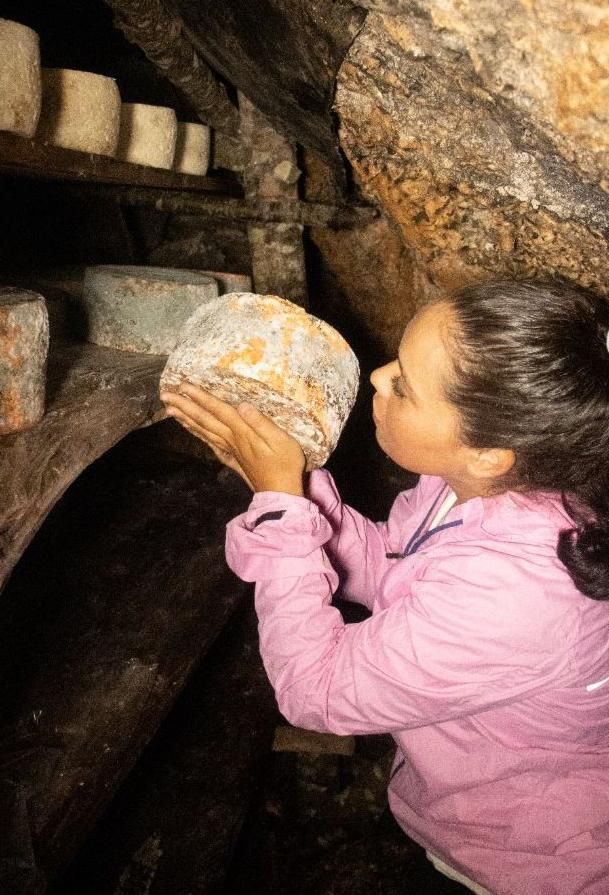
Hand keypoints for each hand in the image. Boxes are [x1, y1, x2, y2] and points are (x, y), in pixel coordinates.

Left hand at [160, 382, 305, 494]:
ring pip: (202, 430)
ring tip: (170, 409)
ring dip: (185, 418)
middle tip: (165, 395)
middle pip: (204, 419)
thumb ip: (261, 423)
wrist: (280, 494)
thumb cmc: (286, 465)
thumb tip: (243, 405)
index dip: (201, 397)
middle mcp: (231, 439)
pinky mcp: (231, 458)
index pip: (218, 410)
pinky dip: (196, 433)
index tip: (184, 385)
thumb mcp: (282, 441)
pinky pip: (209, 442)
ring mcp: (229, 450)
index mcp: (242, 433)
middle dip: (184, 406)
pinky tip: (189, 429)